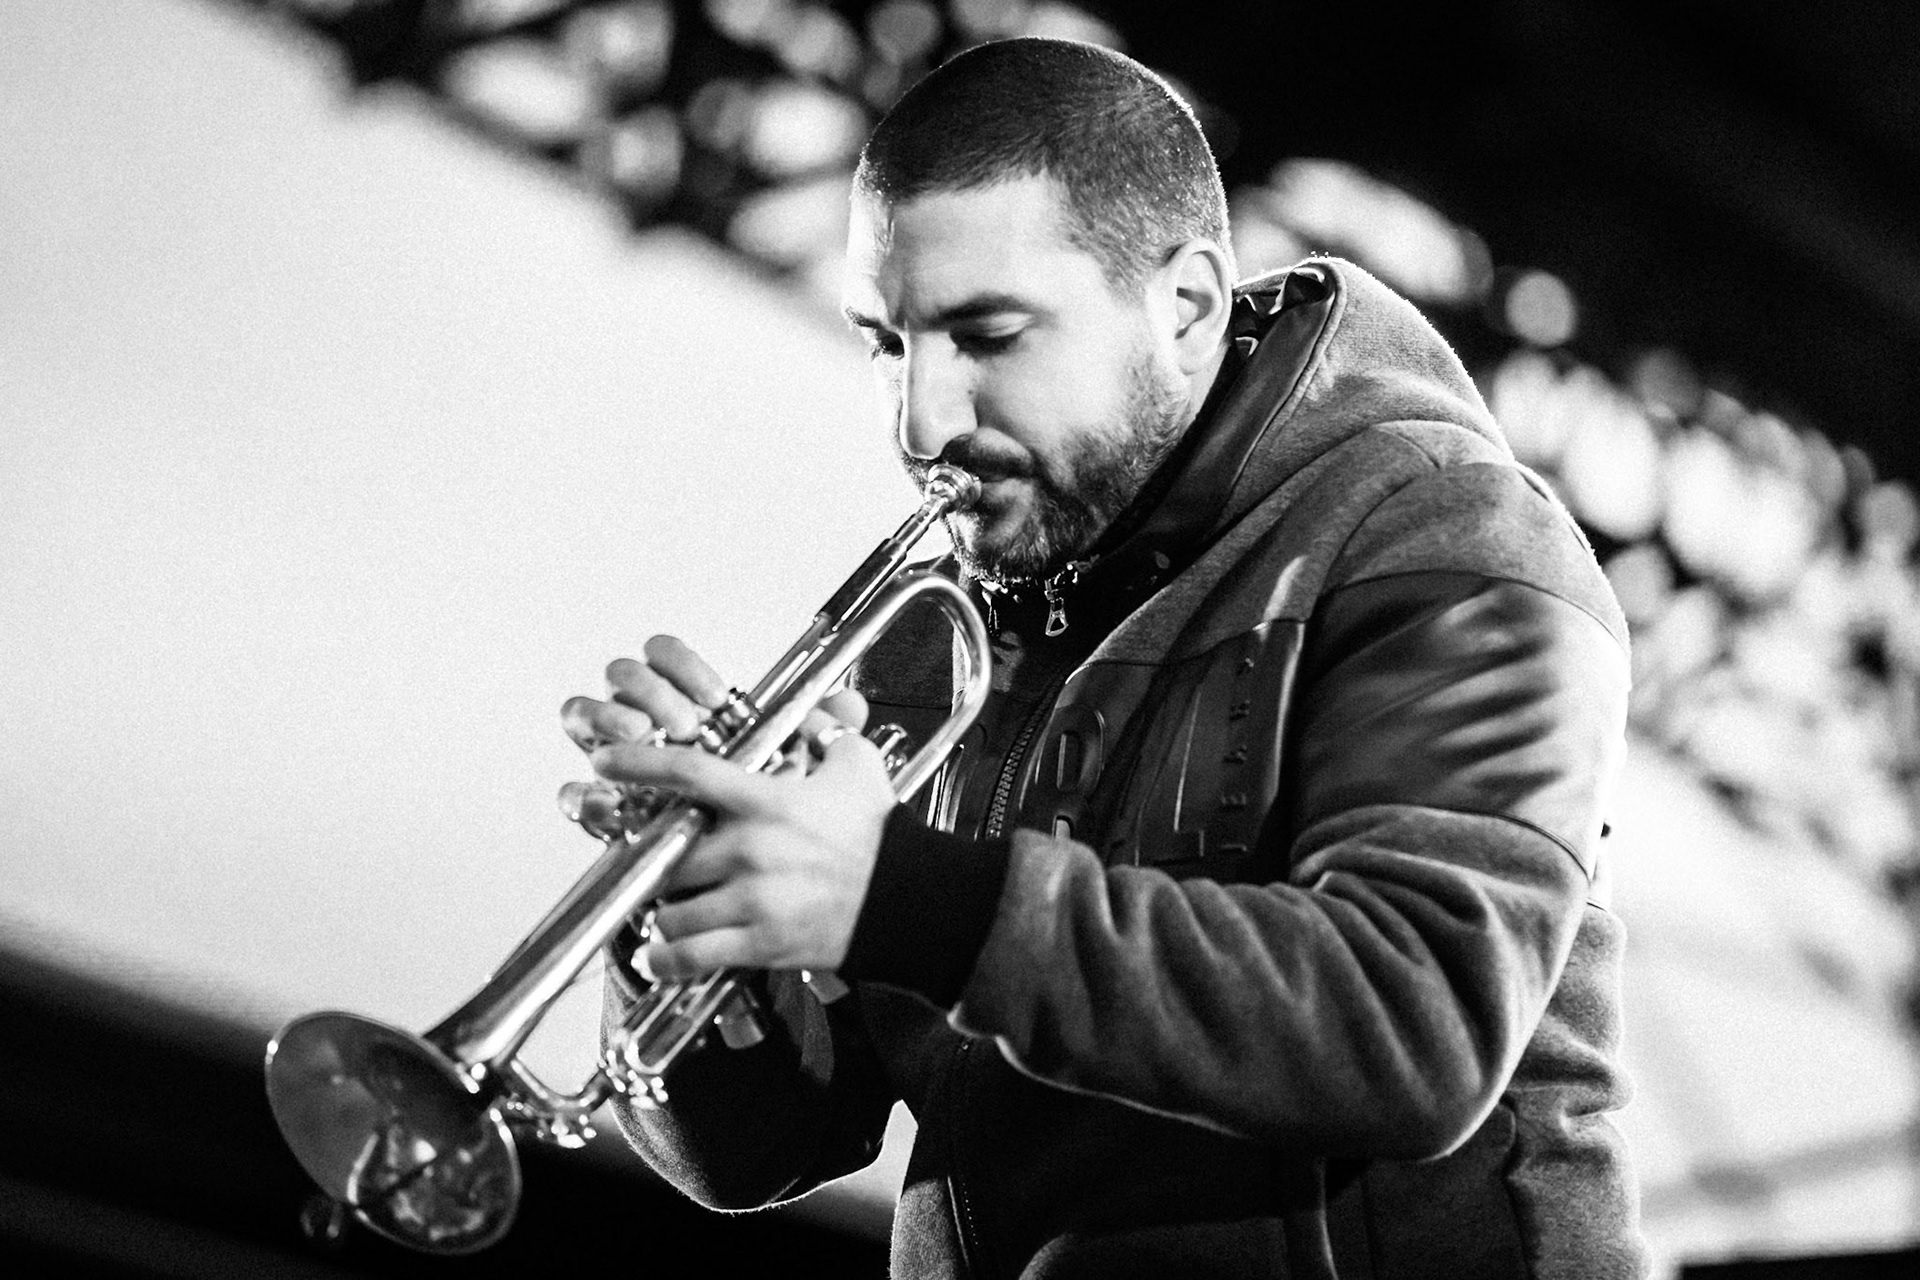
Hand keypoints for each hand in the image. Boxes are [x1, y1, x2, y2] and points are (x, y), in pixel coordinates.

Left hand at [559, 636, 888, 977]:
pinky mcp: (762, 944)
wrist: (910, 900)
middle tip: (659, 861)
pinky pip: (692, 957)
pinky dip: (666, 960)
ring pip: (672, 910)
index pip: (689, 773)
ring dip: (663, 912)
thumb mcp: (856, 764)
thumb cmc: (880, 836)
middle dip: (658, 859)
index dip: (640, 765)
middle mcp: (752, 849)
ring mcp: (754, 900)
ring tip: (668, 911)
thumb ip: (823, 729)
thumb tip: (804, 708)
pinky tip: (659, 957)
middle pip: (670, 853)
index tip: (606, 762)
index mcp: (768, 801)